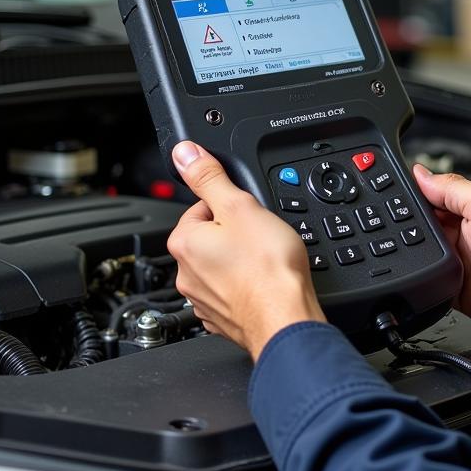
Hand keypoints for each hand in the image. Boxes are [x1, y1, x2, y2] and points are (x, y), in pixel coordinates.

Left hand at [166, 141, 325, 359]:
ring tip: (265, 262)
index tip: (249, 215)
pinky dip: (245, 287)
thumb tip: (185, 153)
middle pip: (211, 237)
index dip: (231, 207)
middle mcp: (185, 272)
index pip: (202, 208)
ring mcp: (202, 299)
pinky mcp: (221, 318)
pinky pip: (230, 292)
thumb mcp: (241, 205)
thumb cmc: (268, 268)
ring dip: (240, 261)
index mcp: (184, 241)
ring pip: (220, 266)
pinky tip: (263, 284)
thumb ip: (210, 176)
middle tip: (261, 238)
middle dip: (235, 234)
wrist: (285, 317)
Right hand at [414, 165, 470, 344]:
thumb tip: (422, 173)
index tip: (391, 195)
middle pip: (423, 227)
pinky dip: (424, 282)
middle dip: (409, 228)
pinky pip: (431, 284)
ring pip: (423, 256)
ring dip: (417, 256)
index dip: (414, 195)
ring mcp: (462, 263)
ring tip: (416, 254)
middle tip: (397, 229)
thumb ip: (452, 188)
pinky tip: (424, 277)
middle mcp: (466, 233)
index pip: (433, 195)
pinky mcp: (459, 291)